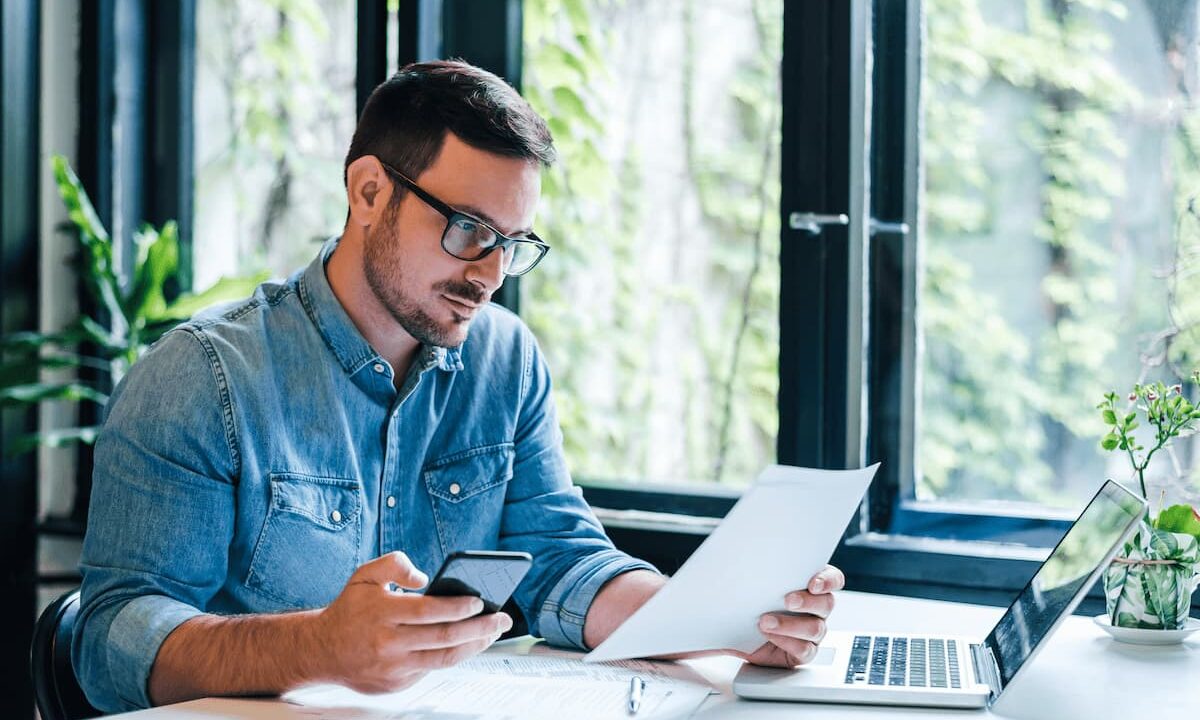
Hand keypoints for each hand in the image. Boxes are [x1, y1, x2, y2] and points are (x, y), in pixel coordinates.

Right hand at [313, 551, 511, 692]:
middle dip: (480, 628)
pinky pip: (431, 670)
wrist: (320, 650)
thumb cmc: (349, 609)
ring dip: (474, 646)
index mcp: (382, 613)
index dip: (458, 607)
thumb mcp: (364, 575)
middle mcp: (388, 643)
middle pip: (444, 637)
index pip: (429, 611)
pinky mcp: (395, 684)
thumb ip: (394, 563)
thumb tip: (424, 577)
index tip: (480, 601)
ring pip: (443, 659)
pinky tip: (468, 644)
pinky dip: (452, 656)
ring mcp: (392, 667)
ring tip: (492, 633)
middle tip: (503, 618)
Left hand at [740, 564, 843, 667]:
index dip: (827, 580)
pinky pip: (804, 649)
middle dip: (807, 601)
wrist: (738, 631)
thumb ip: (764, 571)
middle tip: (787, 600)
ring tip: (765, 621)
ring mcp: (812, 631)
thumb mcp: (755, 582)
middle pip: (827, 603)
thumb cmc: (750, 602)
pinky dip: (786, 642)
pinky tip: (768, 635)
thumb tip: (755, 559)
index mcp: (810, 586)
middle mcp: (816, 608)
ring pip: (815, 628)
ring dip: (790, 624)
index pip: (833, 579)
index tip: (813, 583)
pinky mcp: (803, 652)